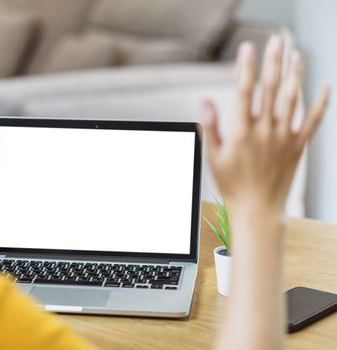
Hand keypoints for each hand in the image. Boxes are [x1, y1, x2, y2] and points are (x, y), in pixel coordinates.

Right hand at [203, 36, 329, 213]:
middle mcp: (265, 130)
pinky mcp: (298, 146)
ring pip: (293, 99)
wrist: (257, 210)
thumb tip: (205, 99)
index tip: (248, 48)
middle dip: (273, 61)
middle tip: (275, 40)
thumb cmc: (231, 184)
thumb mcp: (213, 157)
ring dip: (295, 74)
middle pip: (270, 88)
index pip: (243, 91)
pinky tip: (324, 85)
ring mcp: (284, 137)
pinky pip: (312, 121)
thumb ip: (211, 125)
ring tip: (296, 54)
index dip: (246, 67)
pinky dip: (320, 103)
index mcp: (241, 131)